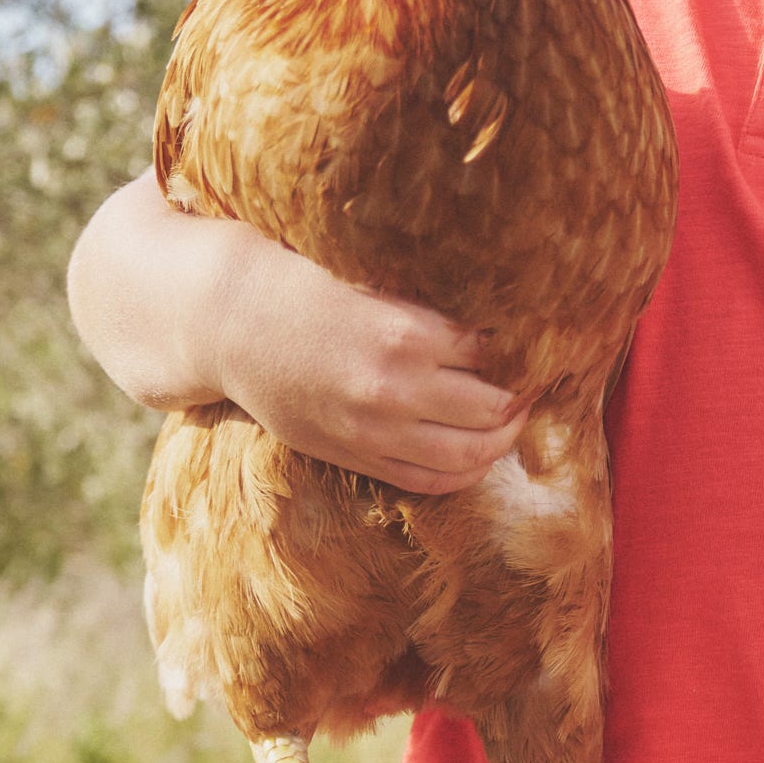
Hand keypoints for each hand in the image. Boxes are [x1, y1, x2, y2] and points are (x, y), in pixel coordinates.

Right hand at [214, 225, 527, 493]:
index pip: (490, 351)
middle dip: (519, 396)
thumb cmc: (305, 288)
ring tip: (513, 421)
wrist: (232, 325)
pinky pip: (430, 480)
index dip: (515, 348)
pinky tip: (480, 455)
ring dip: (502, 439)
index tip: (527, 343)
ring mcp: (376, 429)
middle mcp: (395, 387)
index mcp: (404, 332)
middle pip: (492, 406)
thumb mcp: (371, 281)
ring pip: (470, 452)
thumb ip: (426, 305)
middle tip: (532, 384)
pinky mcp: (358, 454)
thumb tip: (491, 319)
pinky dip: (466, 472)